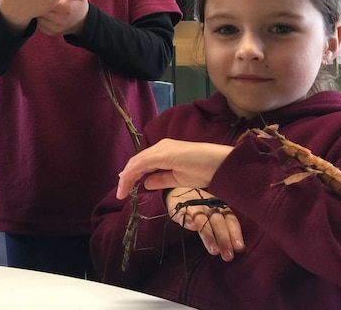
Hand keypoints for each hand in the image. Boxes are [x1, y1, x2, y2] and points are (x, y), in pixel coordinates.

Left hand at [116, 138, 233, 199]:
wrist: (220, 165)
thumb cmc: (204, 171)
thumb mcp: (178, 179)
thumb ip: (162, 179)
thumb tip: (146, 183)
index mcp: (165, 152)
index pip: (143, 163)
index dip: (132, 175)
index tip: (124, 189)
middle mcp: (161, 147)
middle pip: (137, 162)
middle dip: (126, 178)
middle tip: (120, 193)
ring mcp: (163, 148)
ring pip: (138, 162)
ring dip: (127, 177)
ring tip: (121, 192)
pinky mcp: (165, 153)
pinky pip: (144, 162)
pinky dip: (133, 171)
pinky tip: (126, 180)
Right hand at [165, 188, 244, 261]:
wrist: (179, 189)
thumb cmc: (201, 207)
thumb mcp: (215, 215)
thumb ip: (226, 230)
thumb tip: (241, 248)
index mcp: (219, 207)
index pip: (230, 219)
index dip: (235, 233)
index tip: (240, 248)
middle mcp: (208, 206)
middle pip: (218, 222)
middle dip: (224, 239)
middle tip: (228, 256)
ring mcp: (193, 206)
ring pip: (201, 221)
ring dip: (208, 235)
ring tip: (214, 250)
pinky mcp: (178, 208)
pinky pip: (182, 214)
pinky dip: (187, 221)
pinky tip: (192, 227)